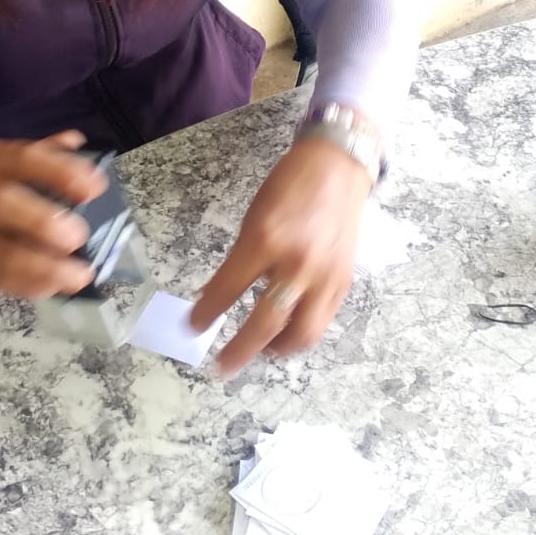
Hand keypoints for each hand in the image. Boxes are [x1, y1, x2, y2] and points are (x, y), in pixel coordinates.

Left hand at [190, 137, 371, 374]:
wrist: (337, 168)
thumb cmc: (290, 186)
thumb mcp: (254, 217)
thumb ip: (239, 259)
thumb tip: (215, 294)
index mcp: (266, 241)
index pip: (228, 290)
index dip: (207, 313)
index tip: (192, 326)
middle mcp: (297, 264)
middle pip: (266, 324)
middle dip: (239, 351)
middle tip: (221, 367)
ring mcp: (324, 277)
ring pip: (301, 334)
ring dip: (276, 351)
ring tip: (260, 352)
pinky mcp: (342, 283)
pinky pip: (321, 321)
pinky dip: (301, 334)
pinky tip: (286, 334)